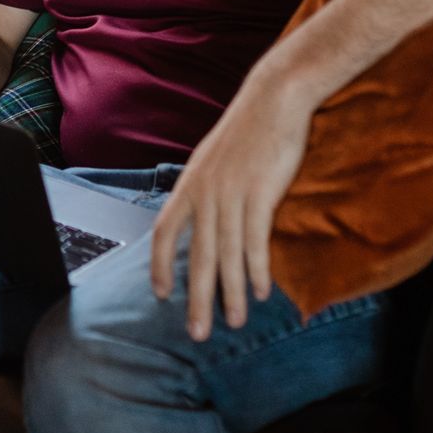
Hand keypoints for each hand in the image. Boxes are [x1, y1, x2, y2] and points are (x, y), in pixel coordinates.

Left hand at [148, 78, 313, 340]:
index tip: (161, 294)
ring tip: (233, 322)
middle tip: (197, 333)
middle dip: (196, 298)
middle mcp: (204, 193)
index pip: (164, 232)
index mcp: (189, 185)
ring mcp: (231, 193)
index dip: (160, 265)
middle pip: (197, 256)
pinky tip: (258, 292)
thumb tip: (202, 218)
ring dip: (230, 293)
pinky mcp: (259, 193)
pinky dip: (255, 269)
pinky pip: (255, 240)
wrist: (272, 99)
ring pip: (227, 255)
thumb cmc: (247, 131)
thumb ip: (205, 190)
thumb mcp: (213, 160)